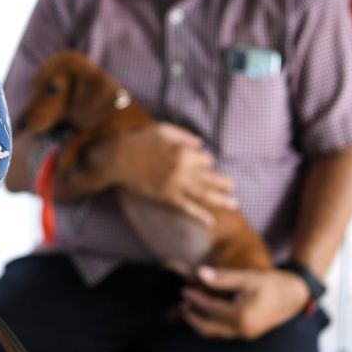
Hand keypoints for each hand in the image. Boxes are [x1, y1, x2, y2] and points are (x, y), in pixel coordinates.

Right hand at [112, 123, 236, 226]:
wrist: (118, 158)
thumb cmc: (139, 141)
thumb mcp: (163, 130)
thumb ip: (184, 136)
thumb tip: (201, 144)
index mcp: (184, 152)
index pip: (206, 159)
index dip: (207, 161)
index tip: (203, 163)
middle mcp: (183, 170)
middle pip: (211, 178)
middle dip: (224, 182)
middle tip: (232, 187)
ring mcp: (175, 185)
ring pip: (204, 195)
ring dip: (221, 200)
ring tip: (234, 205)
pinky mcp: (165, 196)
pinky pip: (186, 207)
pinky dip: (199, 215)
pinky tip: (210, 222)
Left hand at [178, 266, 311, 340]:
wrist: (296, 294)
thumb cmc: (272, 283)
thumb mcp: (247, 277)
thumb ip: (222, 278)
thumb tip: (199, 273)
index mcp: (242, 317)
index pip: (210, 308)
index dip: (195, 298)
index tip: (184, 289)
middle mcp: (243, 330)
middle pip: (208, 328)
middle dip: (192, 317)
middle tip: (182, 302)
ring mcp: (246, 334)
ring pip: (215, 333)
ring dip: (200, 322)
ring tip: (189, 308)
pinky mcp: (248, 333)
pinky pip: (224, 332)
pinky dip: (211, 324)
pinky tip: (205, 312)